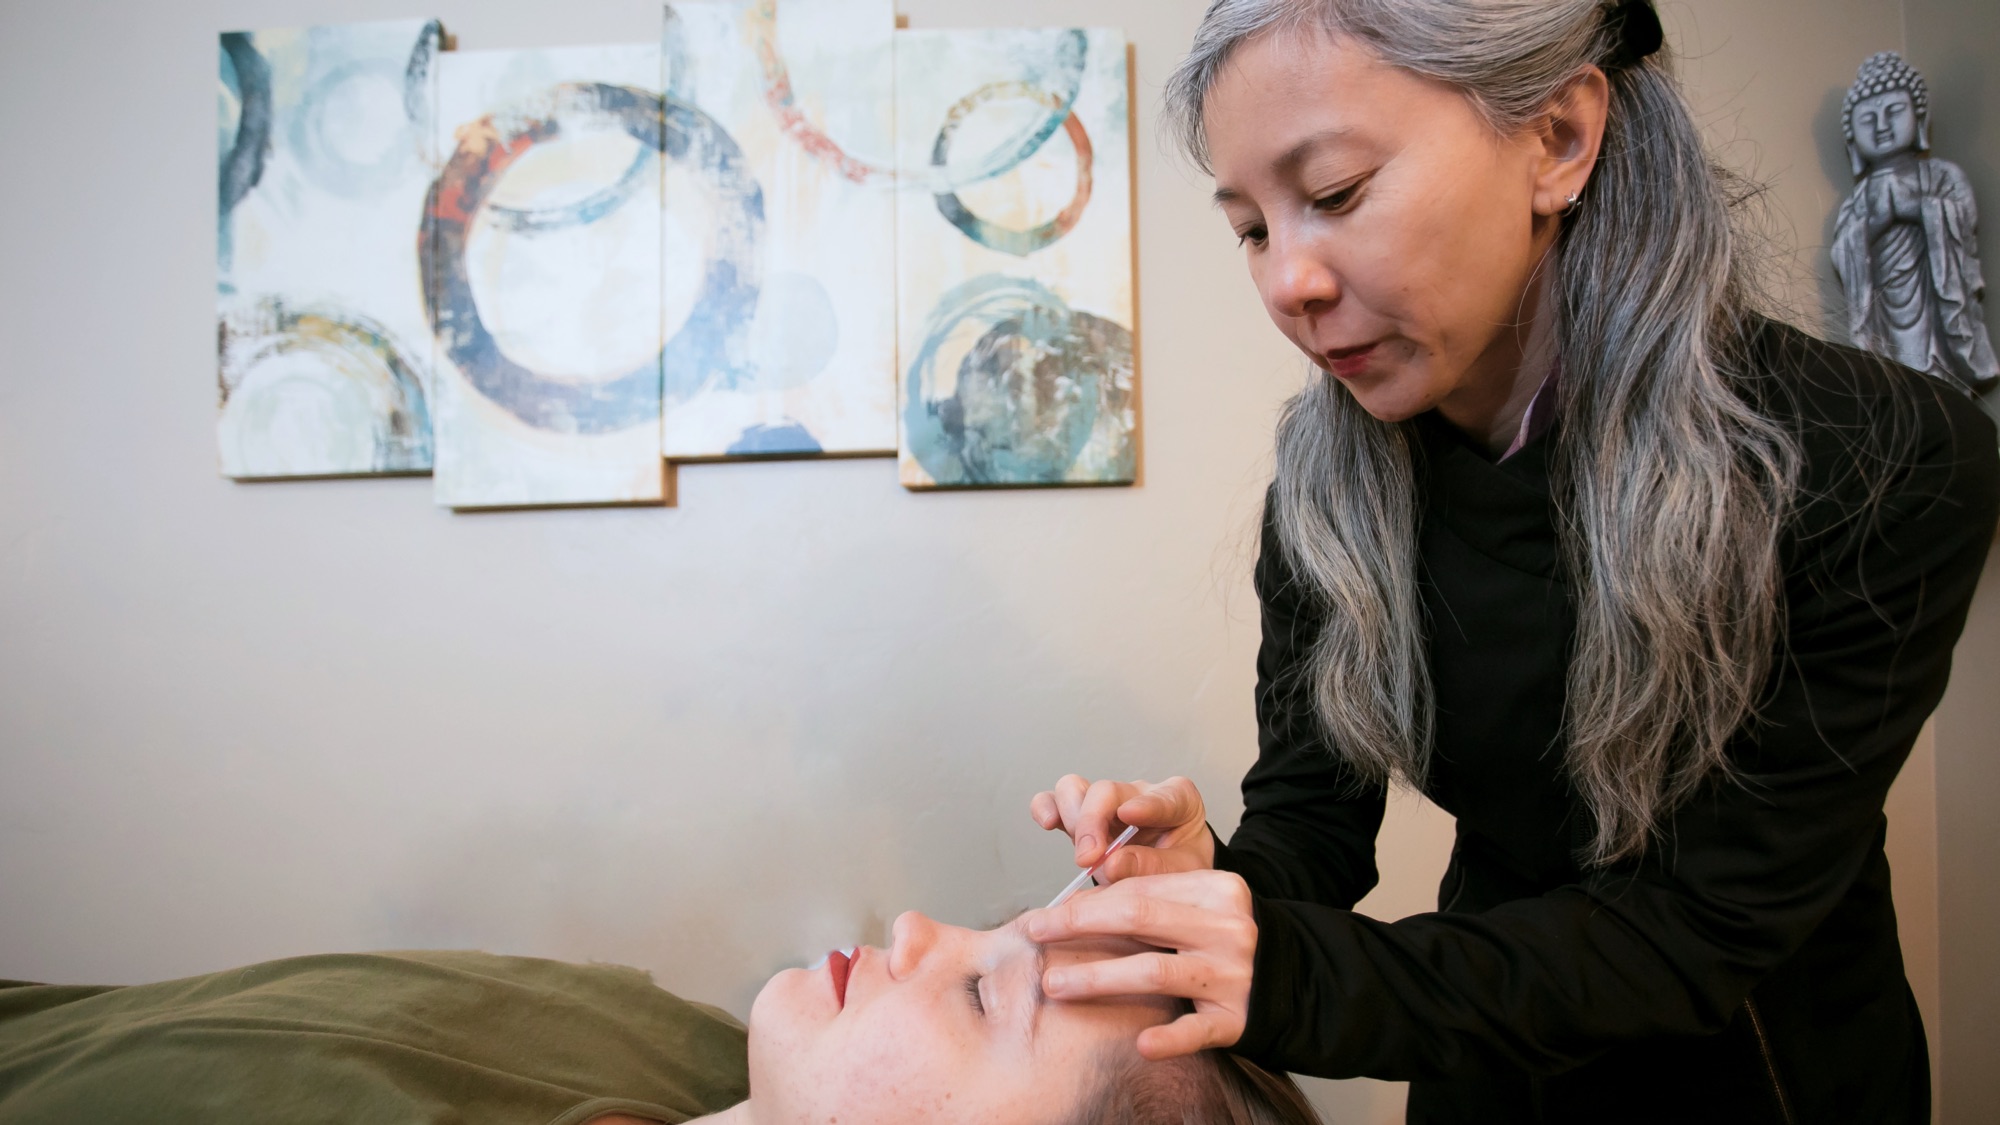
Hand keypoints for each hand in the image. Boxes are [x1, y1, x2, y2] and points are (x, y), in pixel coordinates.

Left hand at [1021, 870, 1255, 1059]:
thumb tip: (1072, 904)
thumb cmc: (1220, 940)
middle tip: (1036, 935)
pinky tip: (1141, 1044)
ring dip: (1098, 978)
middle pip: (1140, 919)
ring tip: (1056, 984)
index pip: (1139, 890)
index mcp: (1216, 889)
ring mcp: (1234, 974)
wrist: (1288, 978)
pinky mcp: (1238, 1018)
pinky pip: (1198, 1029)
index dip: (1085, 903)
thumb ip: (1145, 899)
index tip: (1044, 916)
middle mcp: (1227, 927)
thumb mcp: (1193, 906)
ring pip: (1156, 971)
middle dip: (1079, 926)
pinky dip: (1170, 1038)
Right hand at [1028, 775, 1214, 881]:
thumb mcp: (1184, 873)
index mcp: (1178, 801)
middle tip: (1089, 858)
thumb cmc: (1182, 867)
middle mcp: (1138, 794)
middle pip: (1107, 791)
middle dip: (1093, 822)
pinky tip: (1047, 823)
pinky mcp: (1082, 815)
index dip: (1145, 804)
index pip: (1163, 798)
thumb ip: (1153, 867)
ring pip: (1076, 787)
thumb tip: (1110, 864)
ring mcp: (1107, 803)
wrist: (1172, 876)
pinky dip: (1046, 807)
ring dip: (1071, 818)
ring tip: (1080, 854)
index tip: (1129, 815)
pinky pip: (1056, 799)